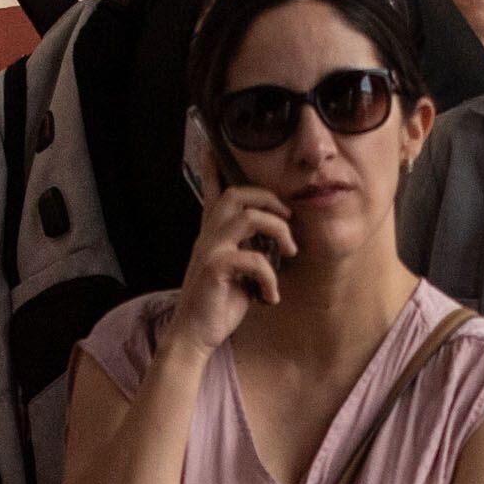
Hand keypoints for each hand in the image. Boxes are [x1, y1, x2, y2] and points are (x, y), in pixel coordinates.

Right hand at [172, 183, 296, 349]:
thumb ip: (248, 252)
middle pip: (237, 194)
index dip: (214, 169)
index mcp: (212, 236)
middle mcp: (208, 237)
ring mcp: (210, 250)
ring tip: (290, 253)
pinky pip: (254, 259)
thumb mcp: (236, 274)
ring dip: (279, 232)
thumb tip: (274, 244)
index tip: (212, 147)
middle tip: (288, 219)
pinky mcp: (215, 269)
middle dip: (269, 199)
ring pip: (249, 217)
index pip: (214, 194)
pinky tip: (270, 296)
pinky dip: (270, 278)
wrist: (193, 336)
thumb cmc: (217, 306)